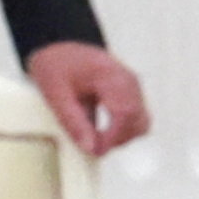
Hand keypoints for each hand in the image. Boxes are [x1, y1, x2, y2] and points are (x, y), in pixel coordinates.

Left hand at [30, 42, 151, 154]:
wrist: (60, 47)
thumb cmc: (56, 66)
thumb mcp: (56, 95)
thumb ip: (74, 122)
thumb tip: (91, 149)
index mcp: (109, 75)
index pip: (124, 113)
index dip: (113, 138)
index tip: (96, 150)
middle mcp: (128, 80)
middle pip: (137, 120)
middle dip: (117, 140)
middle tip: (93, 145)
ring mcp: (134, 86)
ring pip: (142, 122)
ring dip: (122, 136)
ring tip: (98, 137)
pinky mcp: (134, 92)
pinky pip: (138, 118)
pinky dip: (125, 129)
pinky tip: (106, 130)